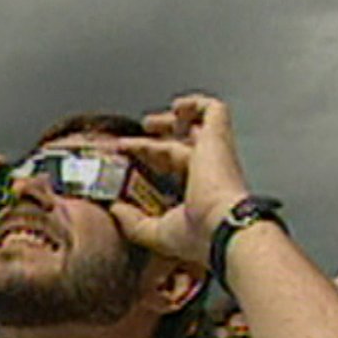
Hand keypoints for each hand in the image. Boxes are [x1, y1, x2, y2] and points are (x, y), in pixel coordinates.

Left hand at [108, 94, 253, 262]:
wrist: (221, 225)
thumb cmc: (199, 233)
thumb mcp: (156, 231)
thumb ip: (134, 222)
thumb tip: (115, 209)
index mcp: (198, 191)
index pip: (174, 167)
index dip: (151, 159)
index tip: (127, 157)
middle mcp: (209, 171)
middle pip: (181, 145)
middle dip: (156, 139)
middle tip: (132, 139)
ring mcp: (215, 152)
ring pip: (199, 125)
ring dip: (174, 118)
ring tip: (149, 121)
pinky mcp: (218, 137)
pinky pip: (214, 110)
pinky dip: (197, 103)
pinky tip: (177, 106)